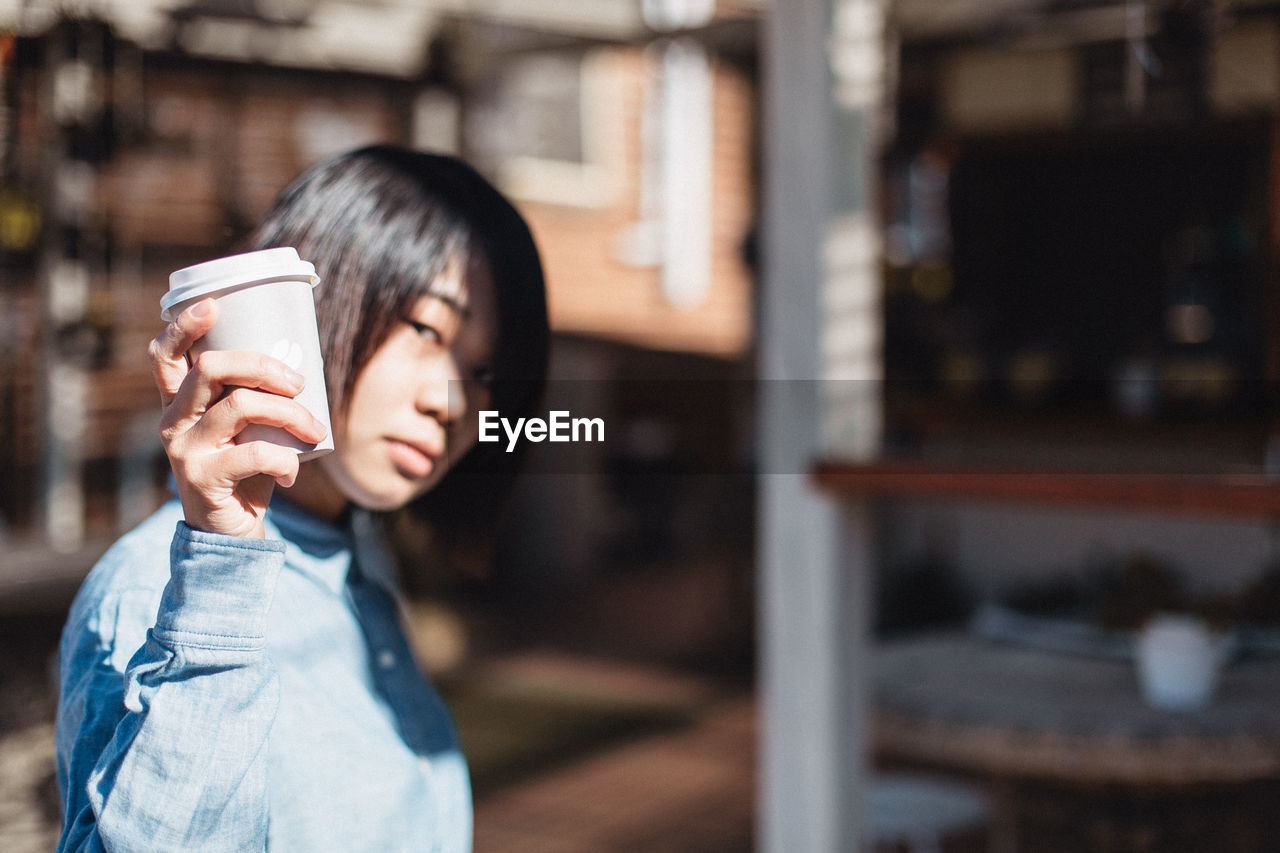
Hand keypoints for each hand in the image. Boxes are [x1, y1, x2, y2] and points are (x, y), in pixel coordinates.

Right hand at [149, 298, 327, 538]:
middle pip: (211, 368)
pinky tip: (294, 472)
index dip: (184, 326)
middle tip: (300, 384)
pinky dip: (286, 459)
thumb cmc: (246, 471)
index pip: (165, 356)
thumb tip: (301, 363)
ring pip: (240, 406)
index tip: (215, 305)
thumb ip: (255, 399)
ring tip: (315, 430)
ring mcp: (184, 449)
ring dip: (291, 413)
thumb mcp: (247, 429)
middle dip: (264, 366)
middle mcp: (173, 420)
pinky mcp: (202, 478)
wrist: (230, 534)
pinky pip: (254, 453)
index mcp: (179, 403)